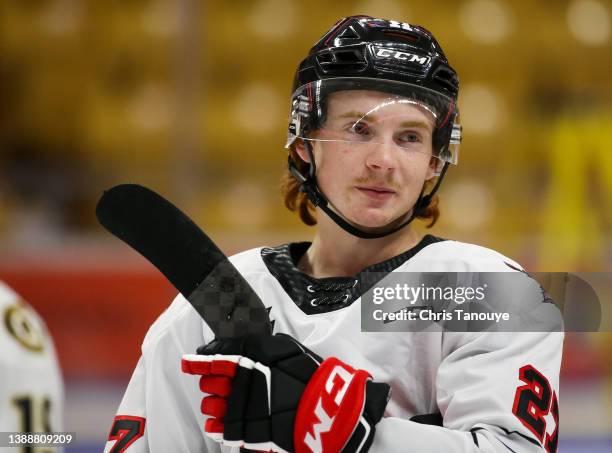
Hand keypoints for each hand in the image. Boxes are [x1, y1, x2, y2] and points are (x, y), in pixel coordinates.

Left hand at [182, 333, 389, 452]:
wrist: (321, 409)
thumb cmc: (304, 375)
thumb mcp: (282, 347)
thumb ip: (255, 345)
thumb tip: (232, 346)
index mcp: (246, 361)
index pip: (214, 359)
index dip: (198, 361)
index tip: (189, 363)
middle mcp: (238, 385)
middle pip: (210, 383)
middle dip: (209, 381)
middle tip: (216, 381)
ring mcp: (240, 410)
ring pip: (212, 406)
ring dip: (213, 403)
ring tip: (219, 402)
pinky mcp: (244, 433)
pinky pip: (220, 430)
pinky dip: (217, 425)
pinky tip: (218, 422)